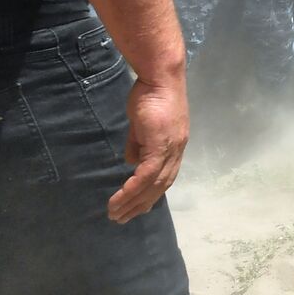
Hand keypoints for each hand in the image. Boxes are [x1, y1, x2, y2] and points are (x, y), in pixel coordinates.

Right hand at [108, 76, 188, 223]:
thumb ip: (138, 144)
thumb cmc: (151, 94)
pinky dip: (133, 188)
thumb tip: (132, 163)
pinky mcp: (160, 144)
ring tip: (116, 214)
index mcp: (175, 145)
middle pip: (161, 186)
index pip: (165, 176)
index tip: (137, 207)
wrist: (160, 76)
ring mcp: (170, 148)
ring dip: (134, 201)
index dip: (152, 193)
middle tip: (123, 218)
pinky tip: (120, 198)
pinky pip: (146, 174)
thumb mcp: (143, 124)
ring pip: (153, 184)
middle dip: (141, 205)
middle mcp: (177, 150)